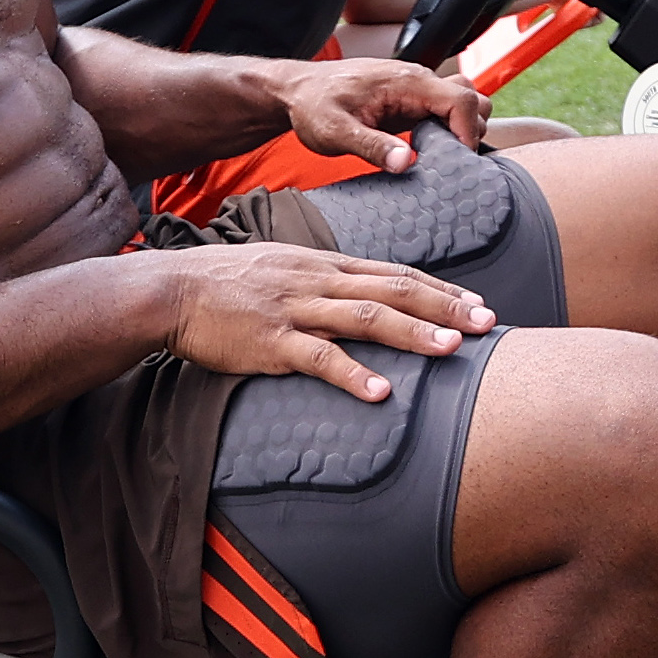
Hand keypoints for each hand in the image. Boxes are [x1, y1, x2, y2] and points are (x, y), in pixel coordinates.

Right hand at [165, 242, 492, 401]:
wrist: (171, 290)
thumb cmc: (227, 284)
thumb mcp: (284, 267)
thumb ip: (324, 279)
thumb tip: (363, 291)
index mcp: (324, 265)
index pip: (395, 273)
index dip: (440, 289)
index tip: (477, 303)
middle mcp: (318, 280)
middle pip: (393, 290)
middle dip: (444, 308)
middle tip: (487, 323)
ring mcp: (295, 309)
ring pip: (365, 317)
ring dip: (412, 334)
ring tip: (451, 350)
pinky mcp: (270, 341)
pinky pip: (317, 358)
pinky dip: (351, 374)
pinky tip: (380, 392)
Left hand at [278, 57, 488, 167]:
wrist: (297, 91)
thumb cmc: (313, 106)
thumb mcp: (335, 131)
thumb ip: (372, 146)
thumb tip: (407, 162)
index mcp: (406, 81)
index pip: (462, 99)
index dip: (468, 131)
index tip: (458, 161)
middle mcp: (417, 81)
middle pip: (473, 99)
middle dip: (471, 131)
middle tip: (450, 162)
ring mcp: (417, 91)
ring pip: (465, 104)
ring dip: (463, 130)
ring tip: (440, 158)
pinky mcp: (411, 103)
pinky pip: (446, 113)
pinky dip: (450, 132)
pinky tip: (429, 153)